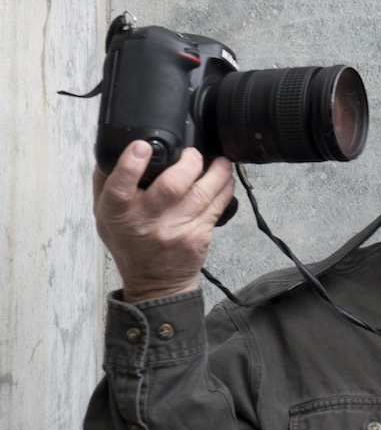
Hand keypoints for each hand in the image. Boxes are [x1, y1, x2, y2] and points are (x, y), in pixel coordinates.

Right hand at [93, 141, 235, 302]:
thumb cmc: (130, 246)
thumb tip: (111, 151)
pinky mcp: (199, 236)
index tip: (142, 146)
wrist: (155, 284)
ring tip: (220, 161)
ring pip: (202, 193)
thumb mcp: (105, 218)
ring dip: (217, 172)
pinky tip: (225, 179)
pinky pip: (217, 206)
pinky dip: (225, 188)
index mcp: (119, 214)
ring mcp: (176, 230)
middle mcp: (147, 222)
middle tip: (192, 153)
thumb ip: (106, 185)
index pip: (120, 187)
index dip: (130, 164)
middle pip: (172, 185)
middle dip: (189, 161)